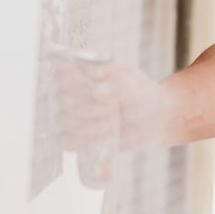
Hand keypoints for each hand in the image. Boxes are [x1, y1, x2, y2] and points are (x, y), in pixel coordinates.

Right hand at [51, 57, 184, 152]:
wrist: (155, 120)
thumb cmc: (142, 95)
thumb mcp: (136, 85)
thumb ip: (118, 84)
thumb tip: (96, 91)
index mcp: (82, 70)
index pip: (59, 73)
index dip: (73, 82)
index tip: (92, 87)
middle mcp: (70, 91)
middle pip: (61, 99)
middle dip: (88, 108)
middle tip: (112, 109)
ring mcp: (69, 114)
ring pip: (62, 122)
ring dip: (89, 126)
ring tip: (112, 123)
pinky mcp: (73, 136)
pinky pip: (62, 141)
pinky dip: (81, 142)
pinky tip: (99, 139)